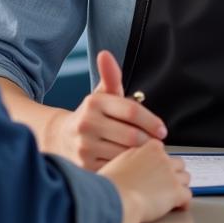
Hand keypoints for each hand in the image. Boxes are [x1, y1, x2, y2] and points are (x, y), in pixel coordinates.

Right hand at [45, 50, 166, 170]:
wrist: (62, 138)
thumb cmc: (91, 116)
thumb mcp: (101, 96)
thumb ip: (110, 77)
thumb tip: (105, 54)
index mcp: (94, 102)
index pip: (131, 111)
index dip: (151, 121)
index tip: (162, 131)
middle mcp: (87, 123)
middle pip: (132, 135)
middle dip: (148, 142)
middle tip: (156, 145)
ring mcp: (85, 146)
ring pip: (125, 154)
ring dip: (140, 156)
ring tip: (145, 155)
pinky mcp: (85, 166)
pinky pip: (117, 168)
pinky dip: (127, 168)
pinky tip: (130, 165)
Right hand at [99, 139, 191, 222]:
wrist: (117, 198)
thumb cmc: (112, 184)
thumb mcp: (120, 161)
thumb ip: (134, 158)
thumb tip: (136, 165)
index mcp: (150, 148)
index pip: (163, 152)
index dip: (161, 163)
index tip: (157, 171)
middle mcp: (163, 158)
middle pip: (178, 164)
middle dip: (174, 174)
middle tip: (165, 185)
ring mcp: (171, 175)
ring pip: (186, 178)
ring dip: (180, 187)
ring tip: (171, 197)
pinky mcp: (176, 192)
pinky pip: (188, 196)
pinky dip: (183, 202)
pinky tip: (177, 207)